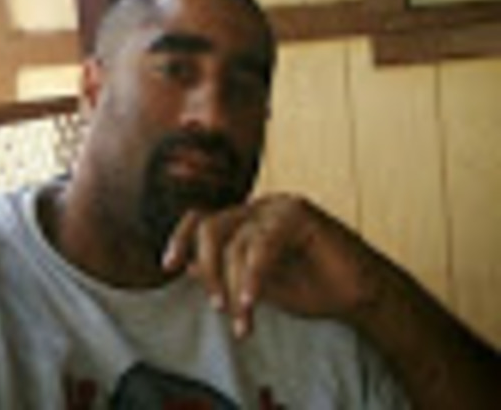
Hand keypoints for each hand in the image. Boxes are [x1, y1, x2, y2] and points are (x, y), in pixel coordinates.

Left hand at [162, 194, 383, 337]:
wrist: (357, 295)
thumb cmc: (308, 287)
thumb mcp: (255, 285)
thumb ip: (224, 272)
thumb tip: (188, 265)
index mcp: (245, 221)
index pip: (201, 220)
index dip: (180, 238)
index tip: (168, 265)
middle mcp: (258, 208)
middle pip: (211, 226)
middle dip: (209, 270)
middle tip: (218, 306)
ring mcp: (277, 206)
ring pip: (236, 240)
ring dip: (236, 285)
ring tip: (244, 318)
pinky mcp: (298, 213)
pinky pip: (262, 244)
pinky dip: (253, 277)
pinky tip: (252, 302)